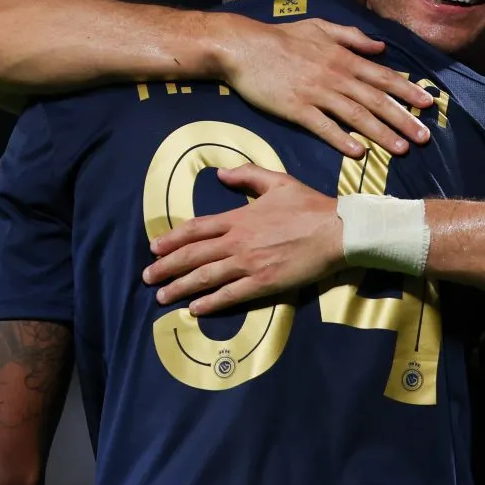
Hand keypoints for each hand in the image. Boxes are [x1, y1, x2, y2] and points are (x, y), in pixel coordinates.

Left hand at [143, 165, 344, 312]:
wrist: (337, 230)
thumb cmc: (310, 206)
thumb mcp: (278, 181)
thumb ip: (247, 175)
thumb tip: (221, 174)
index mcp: (239, 217)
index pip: (196, 228)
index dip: (172, 239)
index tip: (154, 248)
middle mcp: (238, 242)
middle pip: (193, 255)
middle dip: (166, 267)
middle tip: (147, 277)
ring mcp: (249, 264)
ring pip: (206, 277)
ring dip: (180, 287)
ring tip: (162, 297)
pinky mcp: (264, 282)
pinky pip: (230, 295)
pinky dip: (210, 303)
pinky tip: (195, 310)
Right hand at [217, 15, 432, 157]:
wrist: (243, 46)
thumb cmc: (281, 37)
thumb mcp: (320, 27)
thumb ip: (352, 37)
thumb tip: (380, 47)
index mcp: (343, 57)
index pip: (383, 76)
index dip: (408, 90)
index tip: (428, 104)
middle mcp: (335, 75)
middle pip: (376, 100)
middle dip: (404, 119)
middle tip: (425, 137)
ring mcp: (316, 93)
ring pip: (356, 115)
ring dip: (381, 133)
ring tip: (401, 149)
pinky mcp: (296, 108)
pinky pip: (323, 126)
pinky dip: (341, 139)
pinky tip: (358, 153)